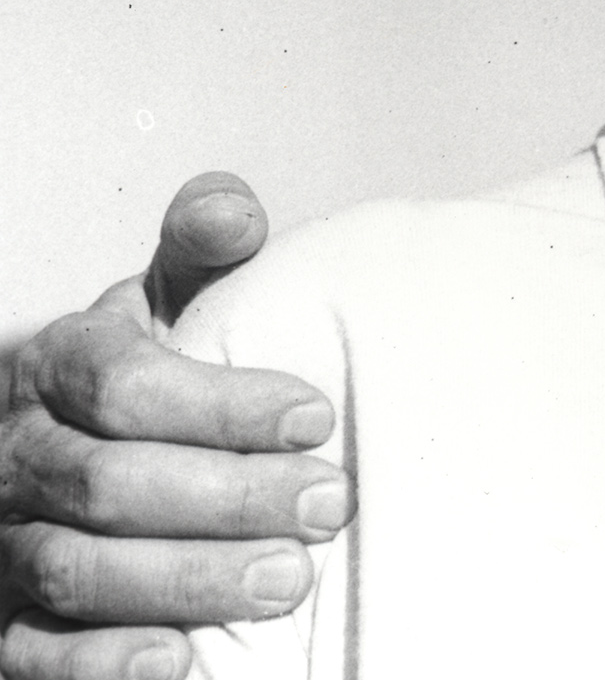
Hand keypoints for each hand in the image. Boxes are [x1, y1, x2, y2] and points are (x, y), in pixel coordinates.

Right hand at [0, 176, 352, 679]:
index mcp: (57, 364)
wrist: (55, 440)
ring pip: (76, 570)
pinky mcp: (4, 621)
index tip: (316, 417)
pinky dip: (102, 665)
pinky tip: (180, 662)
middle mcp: (20, 456)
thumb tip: (236, 213)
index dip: (222, 405)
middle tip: (328, 504)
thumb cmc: (135, 367)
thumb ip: (204, 244)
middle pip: (112, 485)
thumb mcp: (165, 293)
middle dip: (228, 499)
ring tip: (288, 580)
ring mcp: (4, 543)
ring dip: (186, 581)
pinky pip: (34, 654)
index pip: (126, 385)